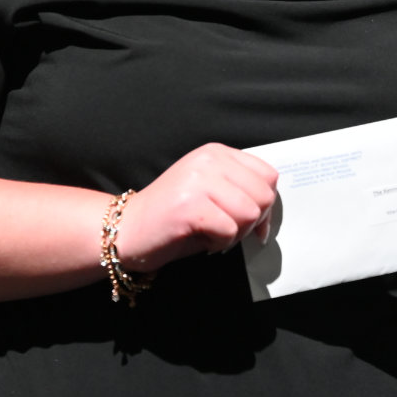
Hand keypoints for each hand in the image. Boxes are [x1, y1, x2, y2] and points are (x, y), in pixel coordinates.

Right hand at [114, 143, 278, 272]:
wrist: (127, 230)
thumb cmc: (172, 217)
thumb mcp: (210, 191)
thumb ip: (240, 191)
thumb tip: (269, 216)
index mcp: (216, 152)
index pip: (268, 175)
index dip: (266, 204)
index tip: (252, 222)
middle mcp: (208, 160)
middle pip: (264, 195)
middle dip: (253, 222)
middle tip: (229, 232)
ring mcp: (197, 181)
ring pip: (250, 213)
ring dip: (237, 234)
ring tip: (215, 235)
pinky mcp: (189, 207)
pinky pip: (230, 230)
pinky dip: (221, 244)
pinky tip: (204, 241)